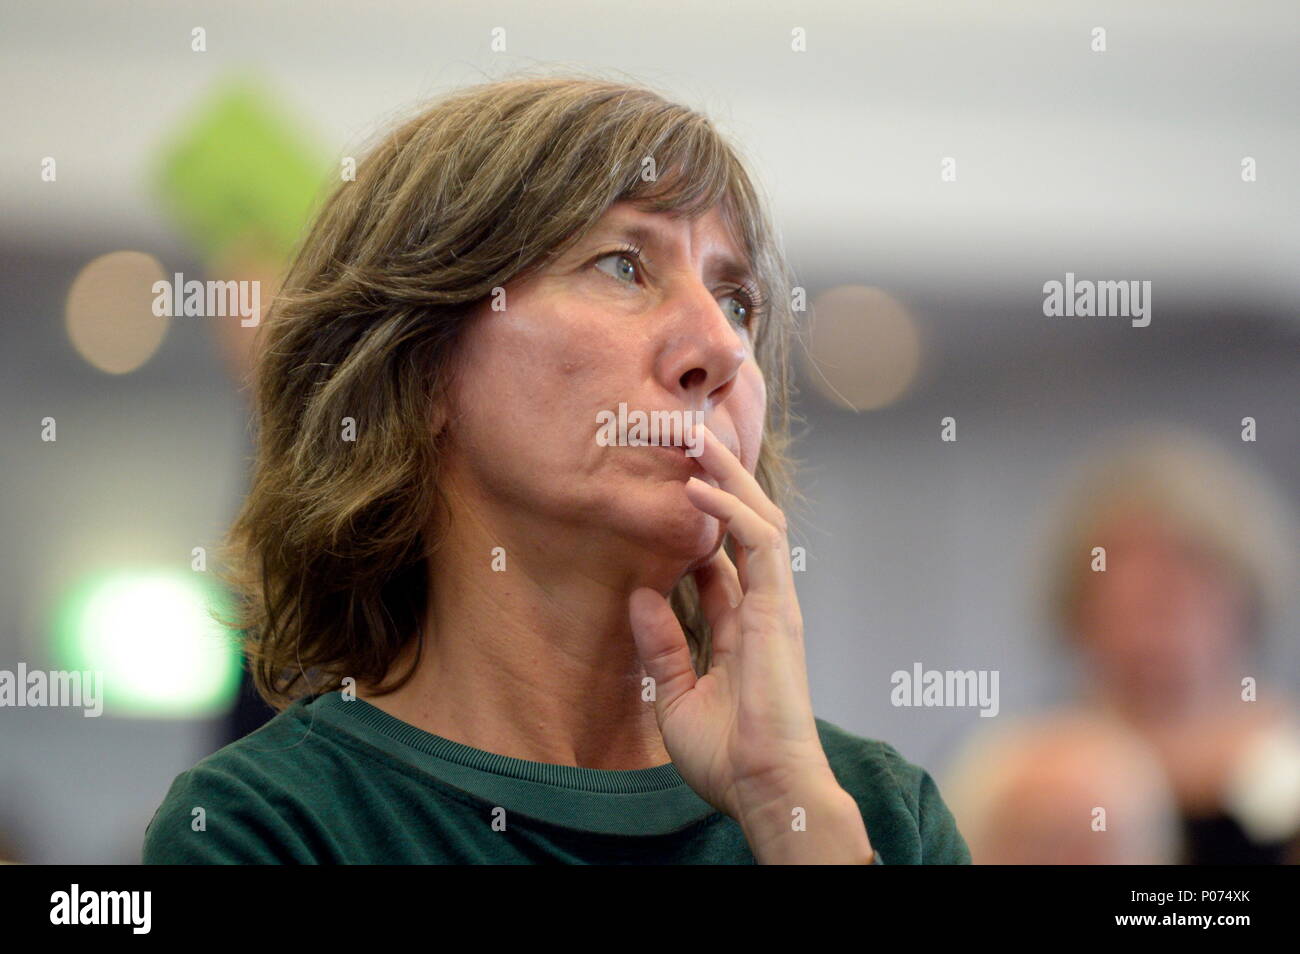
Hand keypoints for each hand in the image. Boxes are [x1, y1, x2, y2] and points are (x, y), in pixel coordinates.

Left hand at [628, 424, 873, 862]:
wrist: (765, 789)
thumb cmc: (728, 758)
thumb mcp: (675, 697)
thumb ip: (661, 646)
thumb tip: (640, 596)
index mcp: (741, 629)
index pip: (720, 562)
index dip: (696, 526)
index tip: (665, 493)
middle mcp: (761, 608)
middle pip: (743, 526)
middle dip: (718, 480)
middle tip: (686, 439)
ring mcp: (774, 604)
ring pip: (758, 517)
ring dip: (727, 476)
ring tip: (694, 438)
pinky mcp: (778, 608)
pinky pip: (759, 541)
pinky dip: (730, 508)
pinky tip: (696, 487)